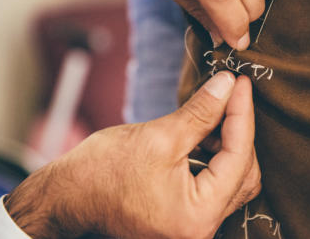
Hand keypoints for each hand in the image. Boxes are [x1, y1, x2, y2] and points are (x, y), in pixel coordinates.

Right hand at [5, 72, 259, 238]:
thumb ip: (201, 112)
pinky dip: (215, 158)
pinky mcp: (186, 216)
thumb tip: (228, 85)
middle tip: (231, 95)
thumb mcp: (159, 136)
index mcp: (197, 216)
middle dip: (239, 131)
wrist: (66, 198)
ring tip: (216, 111)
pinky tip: (205, 133)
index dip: (242, 114)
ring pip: (232, 180)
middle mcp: (202, 228)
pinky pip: (215, 185)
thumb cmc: (101, 172)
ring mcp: (194, 225)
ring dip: (228, 144)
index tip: (241, 84)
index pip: (239, 157)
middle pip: (243, 173)